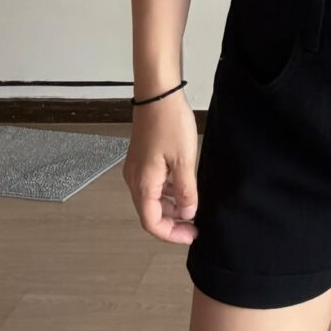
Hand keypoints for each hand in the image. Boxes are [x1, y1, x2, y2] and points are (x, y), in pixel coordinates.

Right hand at [122, 88, 199, 244]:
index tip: (192, 235)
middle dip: (173, 222)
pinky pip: (153, 184)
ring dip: (171, 207)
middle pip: (151, 212)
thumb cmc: (170, 124)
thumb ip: (186, 191)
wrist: (157, 96)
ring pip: (152, 199)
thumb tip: (188, 214)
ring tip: (193, 206)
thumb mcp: (184, 161)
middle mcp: (134, 180)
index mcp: (143, 184)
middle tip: (195, 225)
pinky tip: (184, 187)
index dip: (171, 234)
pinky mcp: (141, 159)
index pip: (152, 223)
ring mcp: (136, 169)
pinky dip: (167, 192)